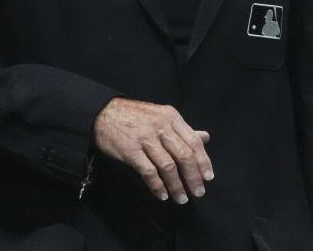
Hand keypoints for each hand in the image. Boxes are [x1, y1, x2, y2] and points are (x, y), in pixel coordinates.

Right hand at [93, 98, 212, 203]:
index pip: (193, 141)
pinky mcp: (131, 151)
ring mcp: (146, 139)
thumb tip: (205, 137)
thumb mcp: (162, 116)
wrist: (104, 113)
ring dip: (176, 185)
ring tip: (181, 198)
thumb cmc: (136, 116)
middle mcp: (161, 127)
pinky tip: (162, 195)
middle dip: (193, 177)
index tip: (208, 177)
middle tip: (198, 192)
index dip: (203, 161)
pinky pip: (149, 172)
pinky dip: (158, 186)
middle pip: (183, 155)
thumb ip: (182, 129)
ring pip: (168, 166)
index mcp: (172, 117)